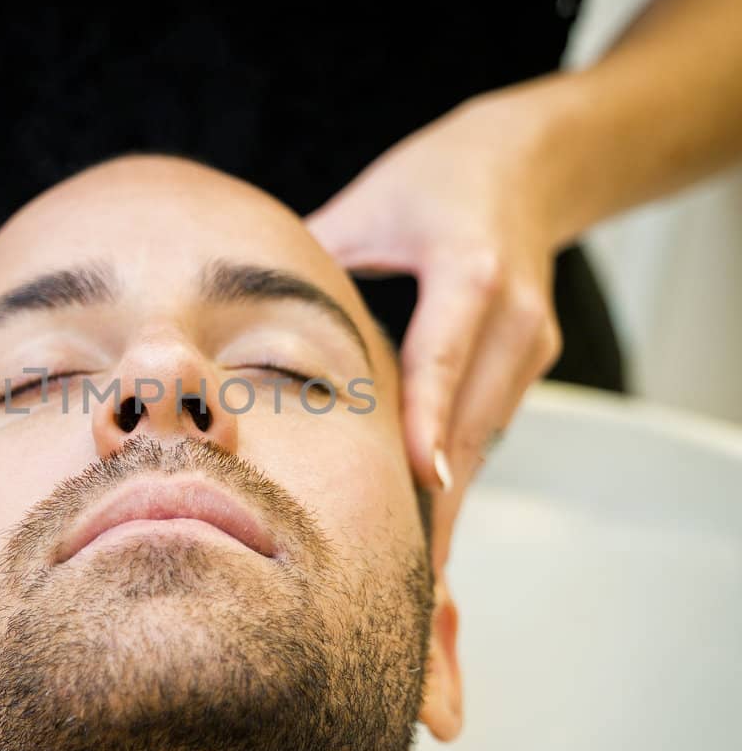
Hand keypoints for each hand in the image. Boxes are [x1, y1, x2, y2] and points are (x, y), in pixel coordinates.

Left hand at [303, 79, 568, 572]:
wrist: (529, 168)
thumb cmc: (430, 181)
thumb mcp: (367, 206)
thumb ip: (309, 259)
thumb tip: (220, 302)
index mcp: (470, 269)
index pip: (443, 356)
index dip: (429, 421)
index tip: (420, 486)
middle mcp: (514, 314)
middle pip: (470, 422)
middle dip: (439, 504)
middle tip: (406, 580)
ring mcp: (531, 344)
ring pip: (479, 442)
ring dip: (445, 508)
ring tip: (413, 582)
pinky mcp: (531, 365)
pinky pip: (483, 433)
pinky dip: (450, 481)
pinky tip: (423, 537)